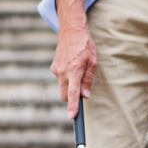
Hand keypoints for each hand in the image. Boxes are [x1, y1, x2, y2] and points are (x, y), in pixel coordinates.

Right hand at [49, 0, 95, 118]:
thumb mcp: (93, 62)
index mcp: (74, 70)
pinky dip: (66, 78)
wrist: (71, 30)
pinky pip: (60, 79)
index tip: (71, 116)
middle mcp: (62, 72)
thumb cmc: (85, 45)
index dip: (72, 106)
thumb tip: (85, 96)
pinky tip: (72, 66)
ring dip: (70, 86)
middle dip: (71, 98)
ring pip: (62, 87)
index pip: (72, 93)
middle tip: (82, 90)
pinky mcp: (53, 67)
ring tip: (78, 70)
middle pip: (64, 95)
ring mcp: (56, 69)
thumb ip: (88, 80)